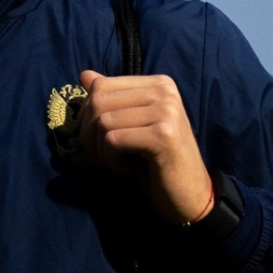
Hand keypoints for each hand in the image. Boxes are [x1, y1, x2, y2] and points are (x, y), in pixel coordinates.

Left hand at [77, 69, 213, 225]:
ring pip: (103, 122)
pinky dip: (111, 161)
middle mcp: (164, 90)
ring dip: (101, 152)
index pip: (101, 85)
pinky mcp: (162, 135)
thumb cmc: (156, 163)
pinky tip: (126, 171)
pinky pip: (112, 140)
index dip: (87, 116)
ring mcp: (166, 111)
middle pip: (98, 101)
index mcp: (158, 83)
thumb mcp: (131, 127)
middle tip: (103, 158)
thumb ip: (111, 100)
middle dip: (89, 135)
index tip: (98, 141)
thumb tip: (84, 75)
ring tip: (118, 165)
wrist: (188, 197)